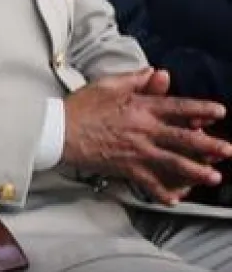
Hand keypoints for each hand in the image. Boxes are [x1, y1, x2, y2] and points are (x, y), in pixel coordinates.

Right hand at [62, 69, 231, 204]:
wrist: (57, 131)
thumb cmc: (79, 107)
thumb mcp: (107, 84)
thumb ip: (136, 78)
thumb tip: (157, 73)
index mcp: (141, 107)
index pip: (179, 107)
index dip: (202, 109)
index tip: (219, 113)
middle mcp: (144, 130)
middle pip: (184, 138)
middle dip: (210, 146)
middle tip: (228, 151)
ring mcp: (136, 151)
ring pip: (173, 163)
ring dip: (196, 171)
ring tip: (213, 177)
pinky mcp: (125, 168)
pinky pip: (149, 183)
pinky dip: (162, 193)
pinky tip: (175, 199)